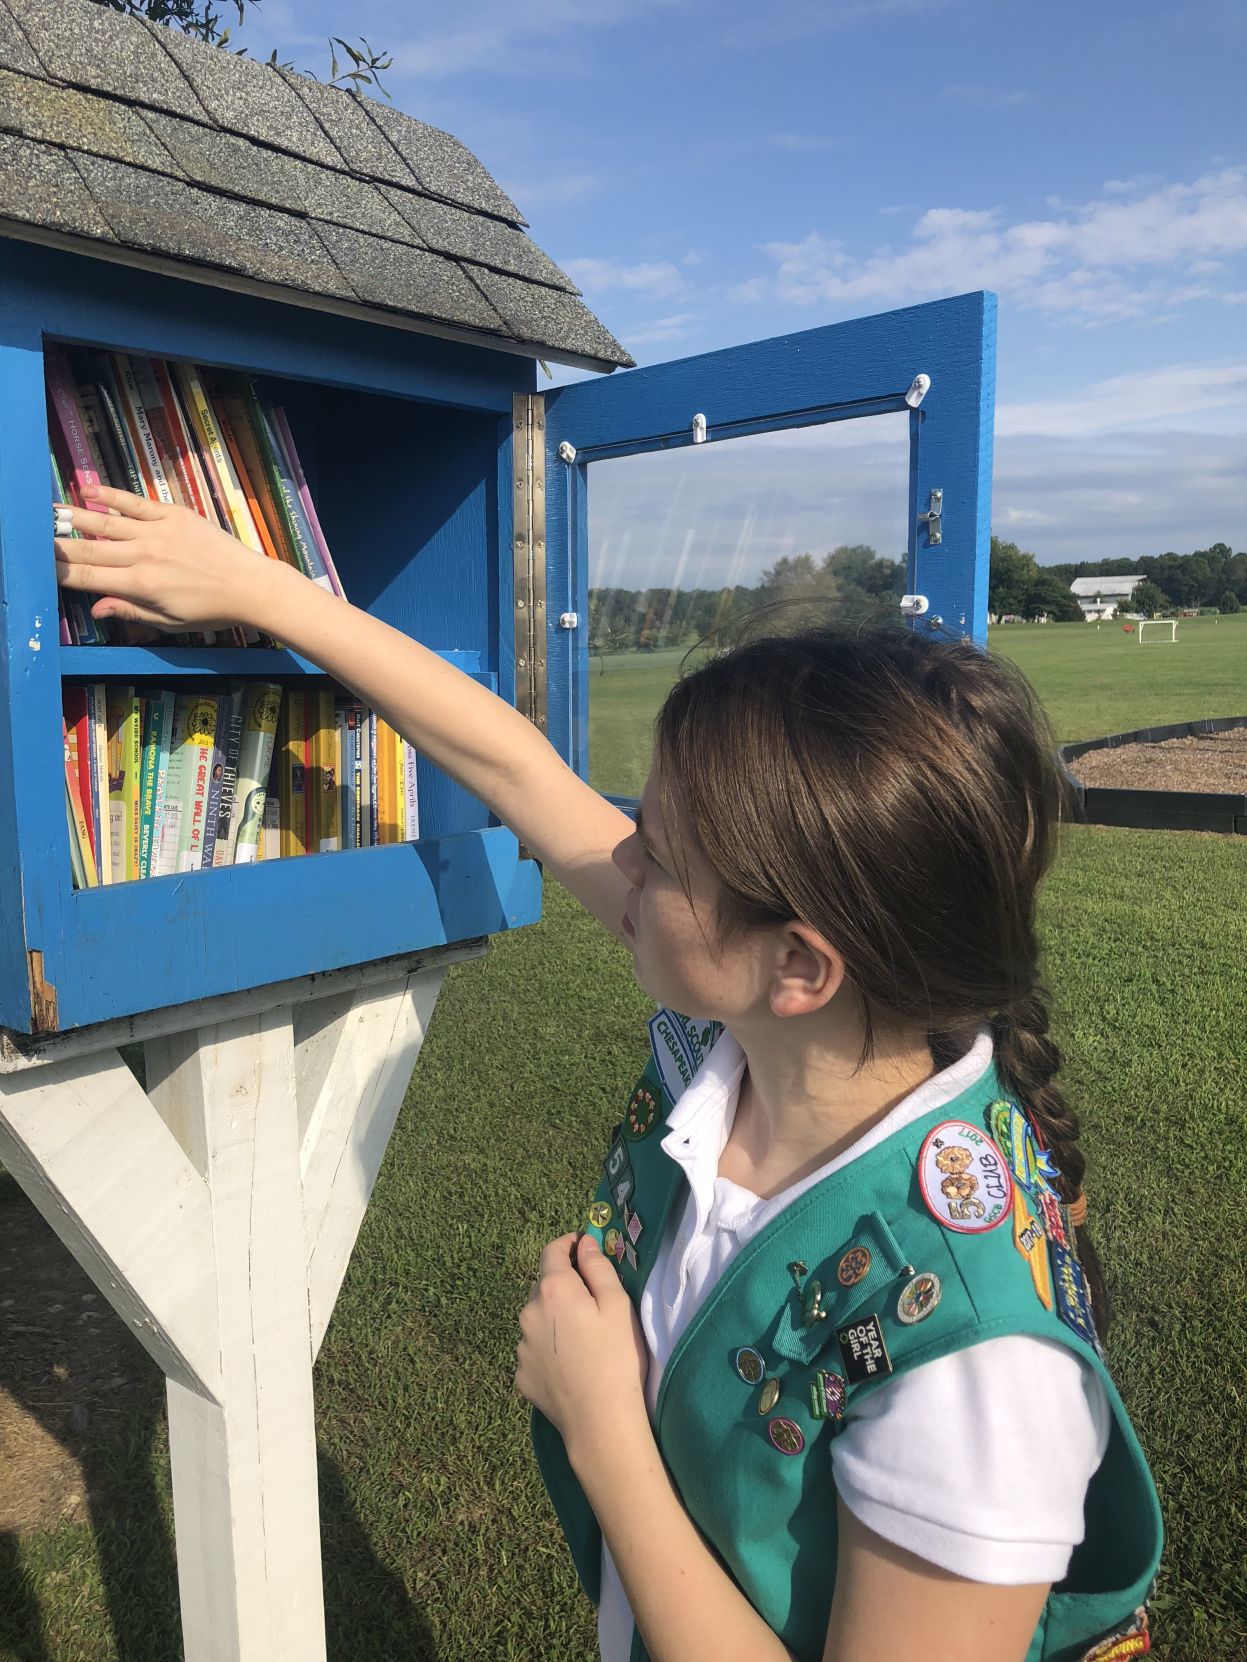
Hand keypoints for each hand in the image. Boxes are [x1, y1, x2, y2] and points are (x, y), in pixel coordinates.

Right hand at [53, 485, 285, 633]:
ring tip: (49, 510)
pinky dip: (110, 495)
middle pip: (89, 548)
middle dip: (58, 543)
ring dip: (74, 515)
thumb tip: (96, 607)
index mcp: (140, 585)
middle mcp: (143, 555)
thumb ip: (130, 610)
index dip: (61, 572)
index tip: (40, 566)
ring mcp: (157, 531)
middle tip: (34, 535)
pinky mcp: (172, 514)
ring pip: (106, 521)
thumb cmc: (210, 610)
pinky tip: (87, 490)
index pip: (89, 577)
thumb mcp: (169, 622)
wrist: (249, 585)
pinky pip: (134, 502)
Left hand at [515, 1232, 649, 1449]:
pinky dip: (549, 1349)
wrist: (600, 1422)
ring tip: (583, 1340)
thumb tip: (584, 1244)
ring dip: (554, 1319)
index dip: (567, 1244)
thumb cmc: (616, 1357)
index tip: (582, 1246)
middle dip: (563, 1285)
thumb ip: (598, 1268)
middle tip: (592, 1301)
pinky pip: (534, 1351)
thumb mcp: (618, 1305)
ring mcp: (521, 1347)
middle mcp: (528, 1313)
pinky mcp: (521, 1375)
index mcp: (552, 1290)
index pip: (551, 1251)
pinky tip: (570, 1365)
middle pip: (543, 1286)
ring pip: (537, 1320)